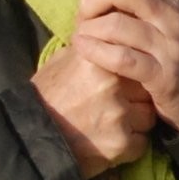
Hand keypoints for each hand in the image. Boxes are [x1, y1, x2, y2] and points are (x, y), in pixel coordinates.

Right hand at [33, 40, 154, 176]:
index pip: (136, 59)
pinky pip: (141, 142)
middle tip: (114, 105)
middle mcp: (112, 84)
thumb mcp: (64, 61)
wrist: (30, 138)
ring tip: (110, 124)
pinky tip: (108, 141)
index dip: (131, 73)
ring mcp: (118, 114)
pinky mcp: (120, 142)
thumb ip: (94, 49)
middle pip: (146, 88)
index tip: (123, 80)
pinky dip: (129, 145)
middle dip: (136, 98)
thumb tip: (115, 34)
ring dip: (135, 122)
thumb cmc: (48, 96)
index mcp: (98, 59)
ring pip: (148, 116)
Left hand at [71, 0, 178, 131]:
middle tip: (82, 18)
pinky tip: (85, 51)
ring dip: (89, 30)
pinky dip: (96, 52)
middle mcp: (172, 16)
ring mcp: (170, 46)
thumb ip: (135, 2)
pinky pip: (122, 58)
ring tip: (80, 38)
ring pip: (117, 24)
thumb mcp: (161, 22)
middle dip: (92, 0)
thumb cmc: (170, 57)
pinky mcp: (163, 75)